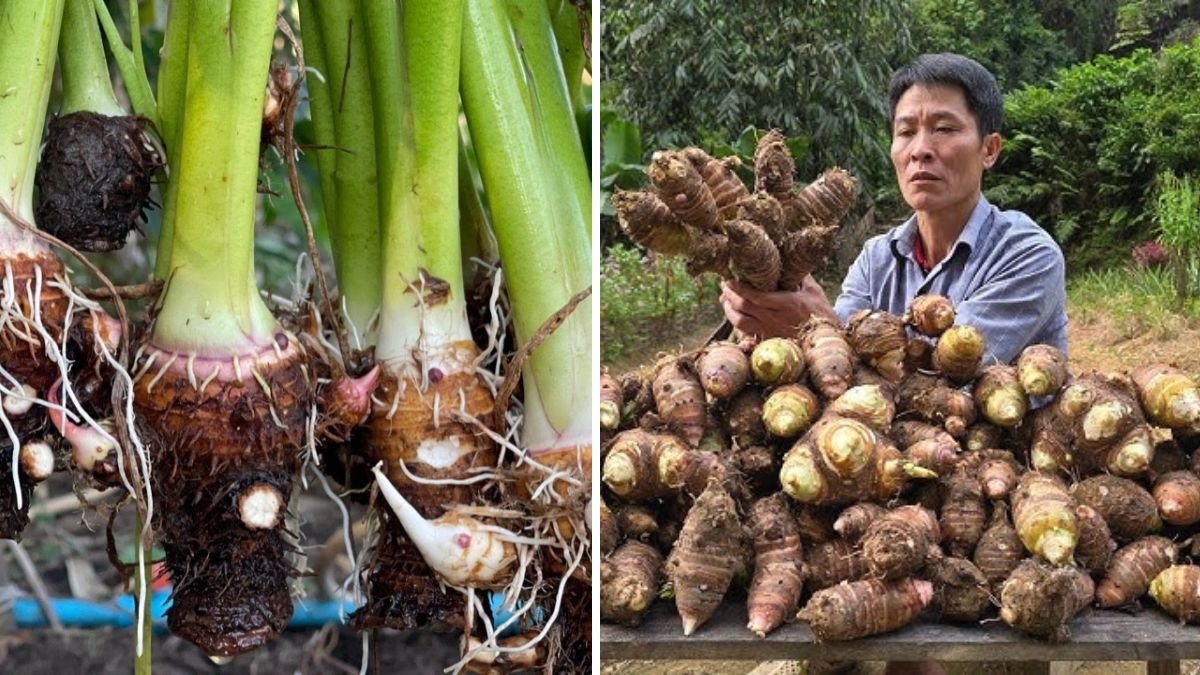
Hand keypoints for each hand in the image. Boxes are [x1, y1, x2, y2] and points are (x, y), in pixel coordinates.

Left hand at [719, 276, 836, 338]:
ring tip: (725, 299)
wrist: (826, 340)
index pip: (754, 296)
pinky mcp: (767, 340)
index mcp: (786, 304)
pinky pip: (745, 333)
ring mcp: (769, 332)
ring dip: (728, 310)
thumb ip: (798, 276)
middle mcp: (775, 319)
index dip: (738, 288)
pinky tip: (735, 314)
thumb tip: (786, 259)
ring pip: (739, 323)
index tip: (729, 279)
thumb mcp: (813, 290)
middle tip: (724, 285)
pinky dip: (736, 323)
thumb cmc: (821, 313)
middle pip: (743, 308)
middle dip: (729, 295)